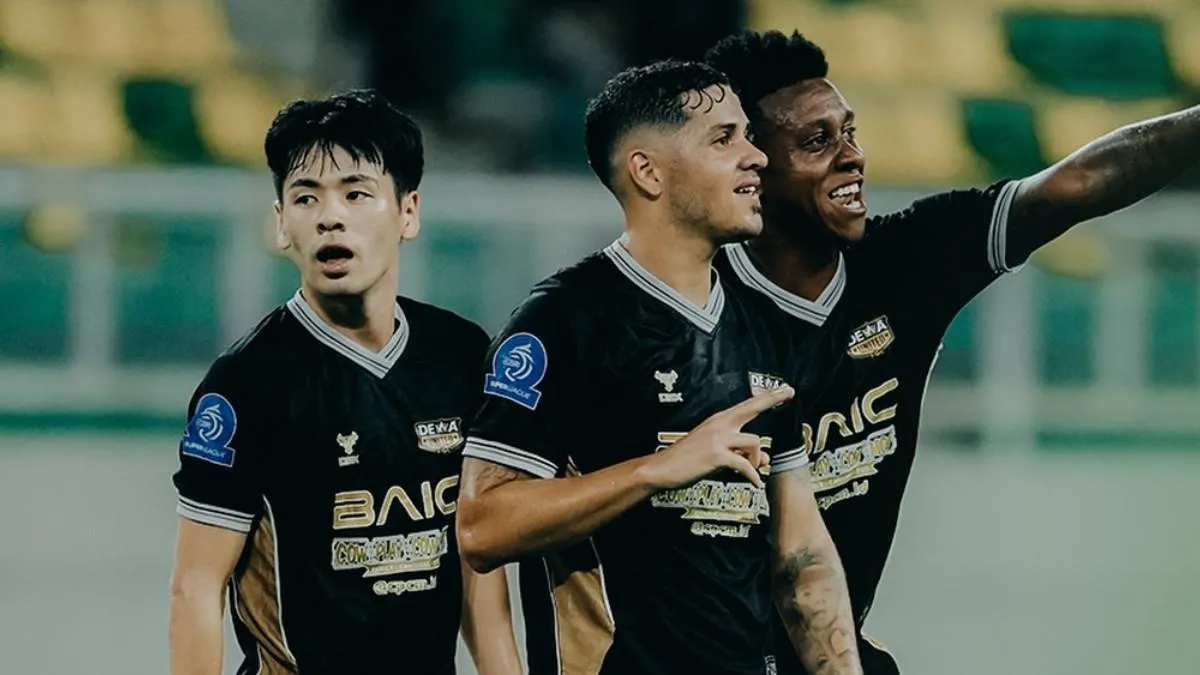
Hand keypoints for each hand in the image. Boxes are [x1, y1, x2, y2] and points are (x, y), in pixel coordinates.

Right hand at [646, 385, 793, 489]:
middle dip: (771, 398)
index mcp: (719, 421)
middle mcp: (719, 425)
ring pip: (754, 443)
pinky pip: (744, 465)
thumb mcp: (718, 455)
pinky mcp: (716, 455)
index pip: (747, 405)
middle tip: (789, 391)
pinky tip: (755, 483)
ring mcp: (717, 439)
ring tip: (752, 471)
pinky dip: (752, 476)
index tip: (783, 389)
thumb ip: (742, 454)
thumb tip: (766, 459)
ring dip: (756, 460)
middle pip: (751, 407)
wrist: (662, 468)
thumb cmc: (688, 461)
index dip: (766, 397)